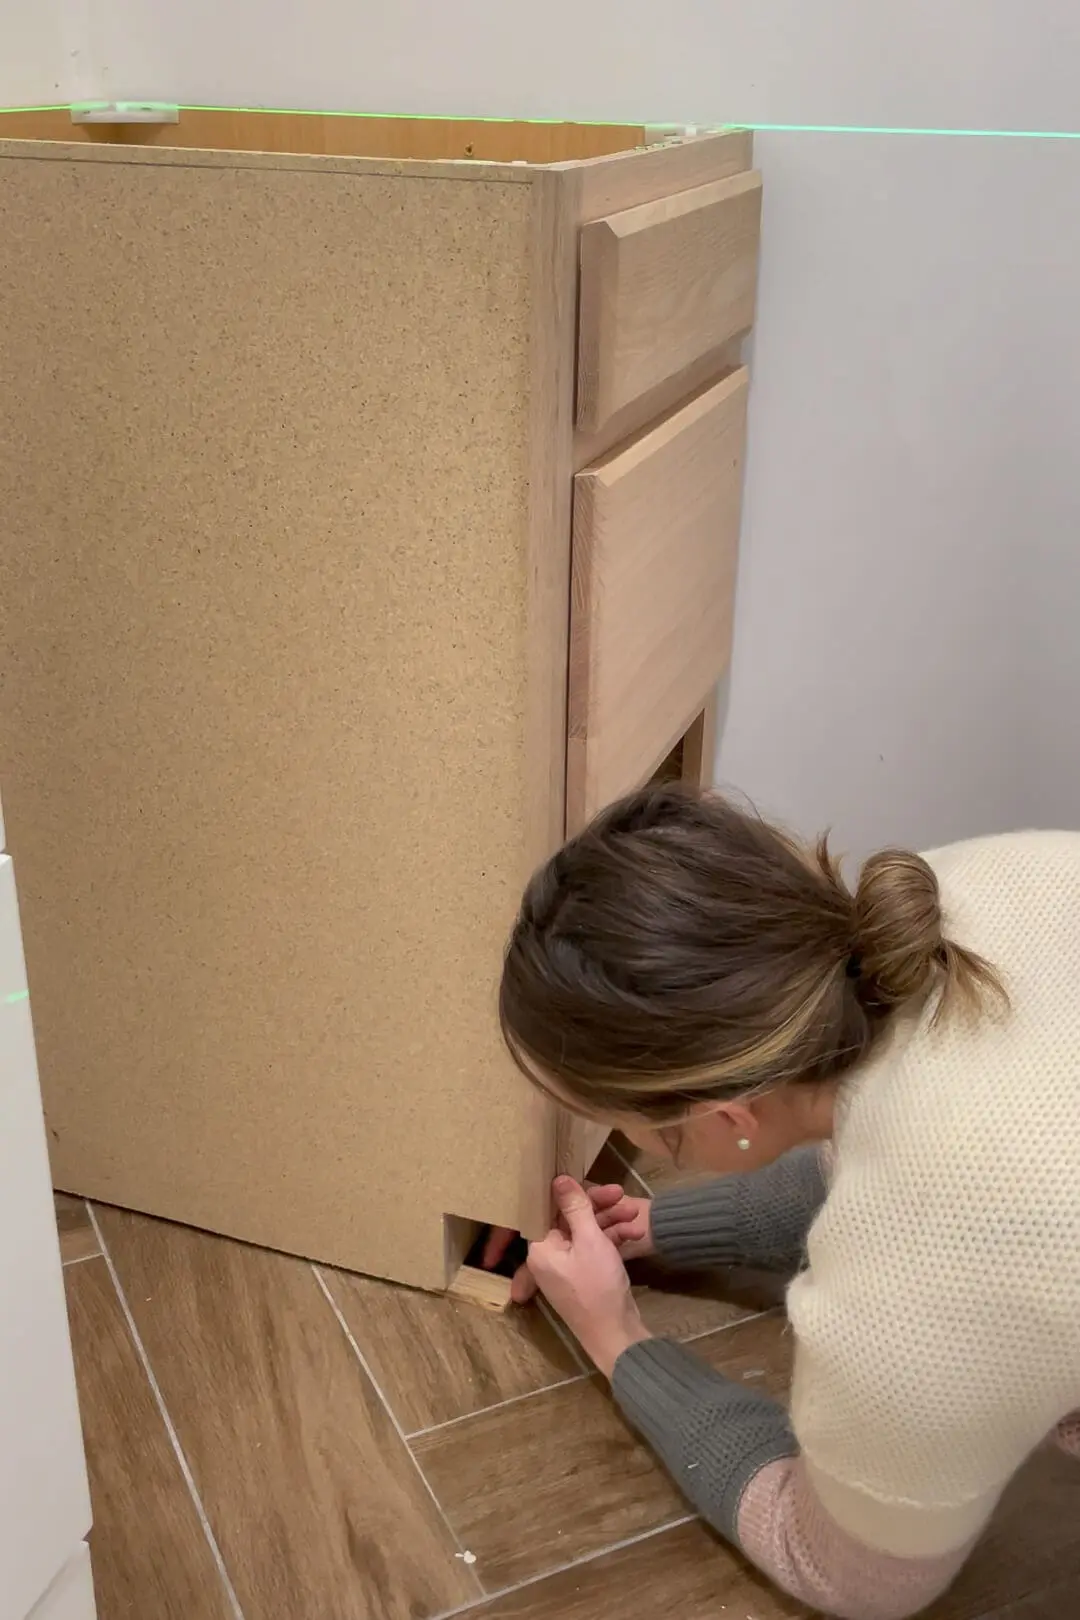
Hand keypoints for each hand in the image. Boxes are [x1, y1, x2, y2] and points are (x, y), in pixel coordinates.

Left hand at [499, 1183, 654, 1303]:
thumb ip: (575, 1208)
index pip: (550, 1209)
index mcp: (540, 1247)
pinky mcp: (586, 1275)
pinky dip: (613, 1239)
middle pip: (571, 1219)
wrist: (617, 1334)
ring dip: (611, 1221)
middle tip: (623, 1194)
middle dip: (599, 1207)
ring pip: (587, 1232)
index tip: (591, 1181)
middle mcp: (550, 1255)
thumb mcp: (590, 1240)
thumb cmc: (598, 1285)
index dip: (571, 1193)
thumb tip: (558, 1179)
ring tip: (636, 1214)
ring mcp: (569, 1266)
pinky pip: (595, 1248)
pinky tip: (634, 1234)